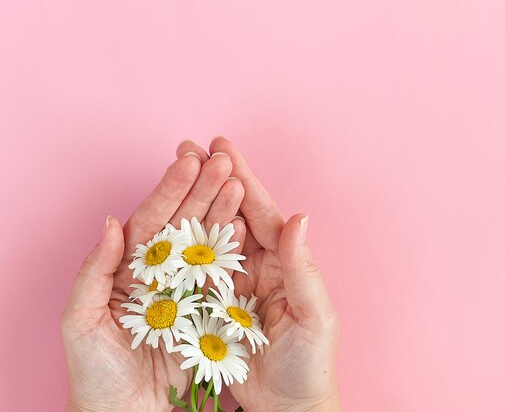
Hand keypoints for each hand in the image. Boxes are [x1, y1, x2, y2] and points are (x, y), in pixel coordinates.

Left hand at [61, 146, 245, 411]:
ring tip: (239, 184)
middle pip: (184, 222)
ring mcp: (186, 288)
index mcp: (127, 267)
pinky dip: (235, 249)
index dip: (170, 190)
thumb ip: (94, 270)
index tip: (189, 162)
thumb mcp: (81, 320)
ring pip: (206, 242)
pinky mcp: (208, 309)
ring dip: (223, 211)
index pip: (151, 219)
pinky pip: (223, 275)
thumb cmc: (95, 372)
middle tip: (223, 161)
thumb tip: (112, 223)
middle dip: (203, 189)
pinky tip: (246, 225)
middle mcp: (159, 271)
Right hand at [178, 138, 341, 411]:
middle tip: (187, 148)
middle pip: (231, 215)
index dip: (242, 178)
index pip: (261, 211)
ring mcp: (232, 284)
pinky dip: (179, 247)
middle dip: (210, 180)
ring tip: (171, 174)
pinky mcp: (211, 306)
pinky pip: (193, 272)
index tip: (221, 147)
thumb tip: (298, 218)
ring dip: (192, 205)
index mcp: (284, 261)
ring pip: (209, 236)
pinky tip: (162, 226)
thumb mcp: (313, 315)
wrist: (288, 407)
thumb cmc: (310, 363)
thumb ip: (303, 269)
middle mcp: (257, 265)